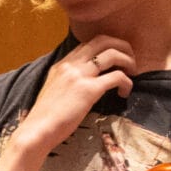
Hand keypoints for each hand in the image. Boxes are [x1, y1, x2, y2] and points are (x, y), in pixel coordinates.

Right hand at [16, 42, 136, 155]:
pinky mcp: (89, 90)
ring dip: (128, 61)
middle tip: (130, 60)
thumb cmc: (45, 117)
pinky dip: (126, 82)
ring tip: (132, 73)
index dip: (107, 46)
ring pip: (113, 54)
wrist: (38, 130)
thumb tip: (81, 84)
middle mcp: (71, 64)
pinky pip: (117, 77)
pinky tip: (124, 92)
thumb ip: (66, 82)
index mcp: (61, 64)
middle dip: (122, 46)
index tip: (117, 57)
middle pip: (103, 40)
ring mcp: (80, 75)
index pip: (88, 43)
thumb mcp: (53, 91)